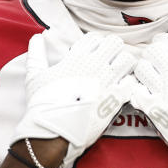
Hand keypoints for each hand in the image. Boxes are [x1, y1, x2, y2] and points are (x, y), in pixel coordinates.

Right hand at [11, 31, 135, 163]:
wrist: (54, 130)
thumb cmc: (43, 103)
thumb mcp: (35, 75)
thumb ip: (36, 54)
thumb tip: (36, 37)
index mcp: (77, 57)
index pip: (95, 38)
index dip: (94, 45)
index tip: (90, 56)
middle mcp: (95, 64)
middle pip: (115, 43)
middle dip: (112, 50)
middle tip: (107, 62)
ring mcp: (107, 80)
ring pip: (128, 59)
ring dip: (124, 65)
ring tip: (117, 74)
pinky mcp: (117, 97)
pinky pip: (132, 82)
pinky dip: (129, 85)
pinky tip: (121, 90)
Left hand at [131, 33, 167, 167]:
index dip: (164, 41)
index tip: (162, 43)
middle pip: (153, 52)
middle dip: (152, 53)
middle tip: (153, 59)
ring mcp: (162, 93)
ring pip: (141, 69)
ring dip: (142, 70)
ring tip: (146, 75)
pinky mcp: (153, 110)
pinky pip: (135, 93)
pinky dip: (136, 91)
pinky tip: (142, 93)